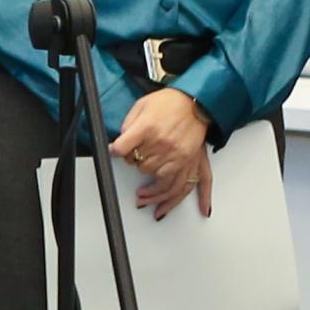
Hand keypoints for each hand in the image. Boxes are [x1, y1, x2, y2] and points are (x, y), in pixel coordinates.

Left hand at [111, 87, 214, 218]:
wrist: (195, 100)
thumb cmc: (169, 102)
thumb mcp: (141, 107)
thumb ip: (128, 127)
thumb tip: (119, 142)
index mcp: (148, 129)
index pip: (123, 150)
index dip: (116, 152)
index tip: (115, 153)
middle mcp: (164, 145)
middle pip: (143, 169)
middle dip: (136, 168)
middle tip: (134, 166)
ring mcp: (180, 156)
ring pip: (165, 185)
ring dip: (153, 195)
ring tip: (143, 200)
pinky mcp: (193, 161)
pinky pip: (192, 185)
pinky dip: (187, 199)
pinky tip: (186, 209)